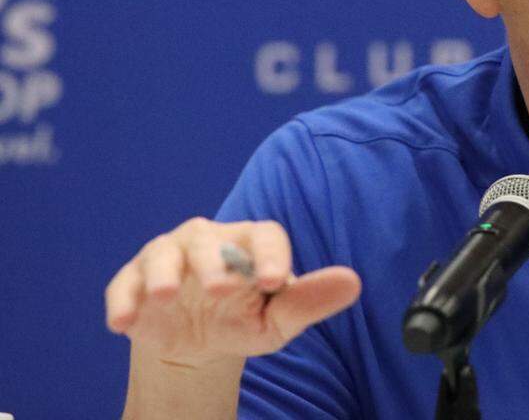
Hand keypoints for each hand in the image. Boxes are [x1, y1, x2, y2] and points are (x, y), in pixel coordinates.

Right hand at [105, 217, 361, 367]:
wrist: (197, 343)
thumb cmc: (246, 320)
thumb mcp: (279, 320)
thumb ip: (310, 301)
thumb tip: (353, 282)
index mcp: (250, 242)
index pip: (265, 236)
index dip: (271, 256)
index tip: (276, 283)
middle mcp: (208, 239)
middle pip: (209, 240)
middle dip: (213, 263)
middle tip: (220, 290)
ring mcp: (168, 256)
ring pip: (164, 253)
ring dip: (164, 273)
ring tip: (167, 298)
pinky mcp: (134, 280)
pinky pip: (127, 283)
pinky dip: (124, 300)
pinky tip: (124, 324)